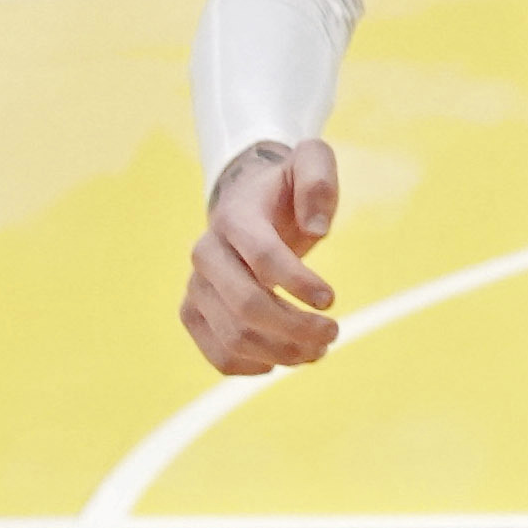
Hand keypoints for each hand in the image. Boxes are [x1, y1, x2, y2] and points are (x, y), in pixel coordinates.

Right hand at [180, 138, 342, 373]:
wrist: (246, 203)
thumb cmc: (286, 188)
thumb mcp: (310, 161)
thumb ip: (319, 180)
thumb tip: (318, 228)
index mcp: (234, 219)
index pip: (262, 258)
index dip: (298, 282)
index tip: (331, 300)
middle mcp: (206, 254)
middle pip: (247, 305)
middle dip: (295, 327)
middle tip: (334, 334)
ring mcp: (195, 287)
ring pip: (232, 335)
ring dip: (280, 352)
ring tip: (319, 350)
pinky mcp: (194, 312)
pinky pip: (216, 352)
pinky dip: (250, 366)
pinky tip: (280, 362)